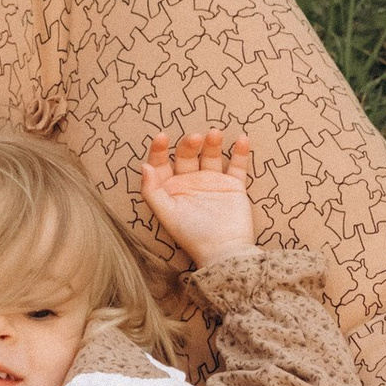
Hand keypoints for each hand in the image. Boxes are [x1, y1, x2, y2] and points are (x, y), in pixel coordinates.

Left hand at [139, 128, 257, 266]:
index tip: (162, 137)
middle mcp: (190, 183)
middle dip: (189, 145)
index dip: (160, 150)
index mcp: (171, 189)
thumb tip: (144, 166)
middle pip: (187, 155)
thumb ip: (152, 191)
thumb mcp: (167, 215)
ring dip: (213, 143)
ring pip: (211, 156)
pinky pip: (237, 166)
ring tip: (215, 133)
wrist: (225, 251)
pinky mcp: (233, 186)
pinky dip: (240, 153)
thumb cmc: (192, 236)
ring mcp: (213, 182)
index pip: (162, 163)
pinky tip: (242, 139)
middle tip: (195, 138)